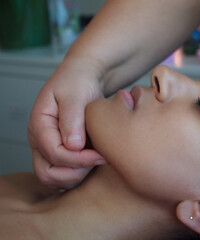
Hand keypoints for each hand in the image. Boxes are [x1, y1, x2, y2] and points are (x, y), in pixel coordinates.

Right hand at [28, 58, 105, 188]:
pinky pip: (64, 173)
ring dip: (76, 176)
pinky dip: (79, 173)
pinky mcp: (60, 151)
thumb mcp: (75, 95)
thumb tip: (73, 146)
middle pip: (47, 173)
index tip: (101, 155)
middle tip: (98, 161)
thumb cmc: (78, 82)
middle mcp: (40, 140)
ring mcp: (48, 147)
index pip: (54, 154)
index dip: (78, 159)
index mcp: (40, 125)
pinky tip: (95, 161)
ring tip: (97, 161)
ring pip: (54, 178)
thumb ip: (72, 118)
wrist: (83, 78)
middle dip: (74, 173)